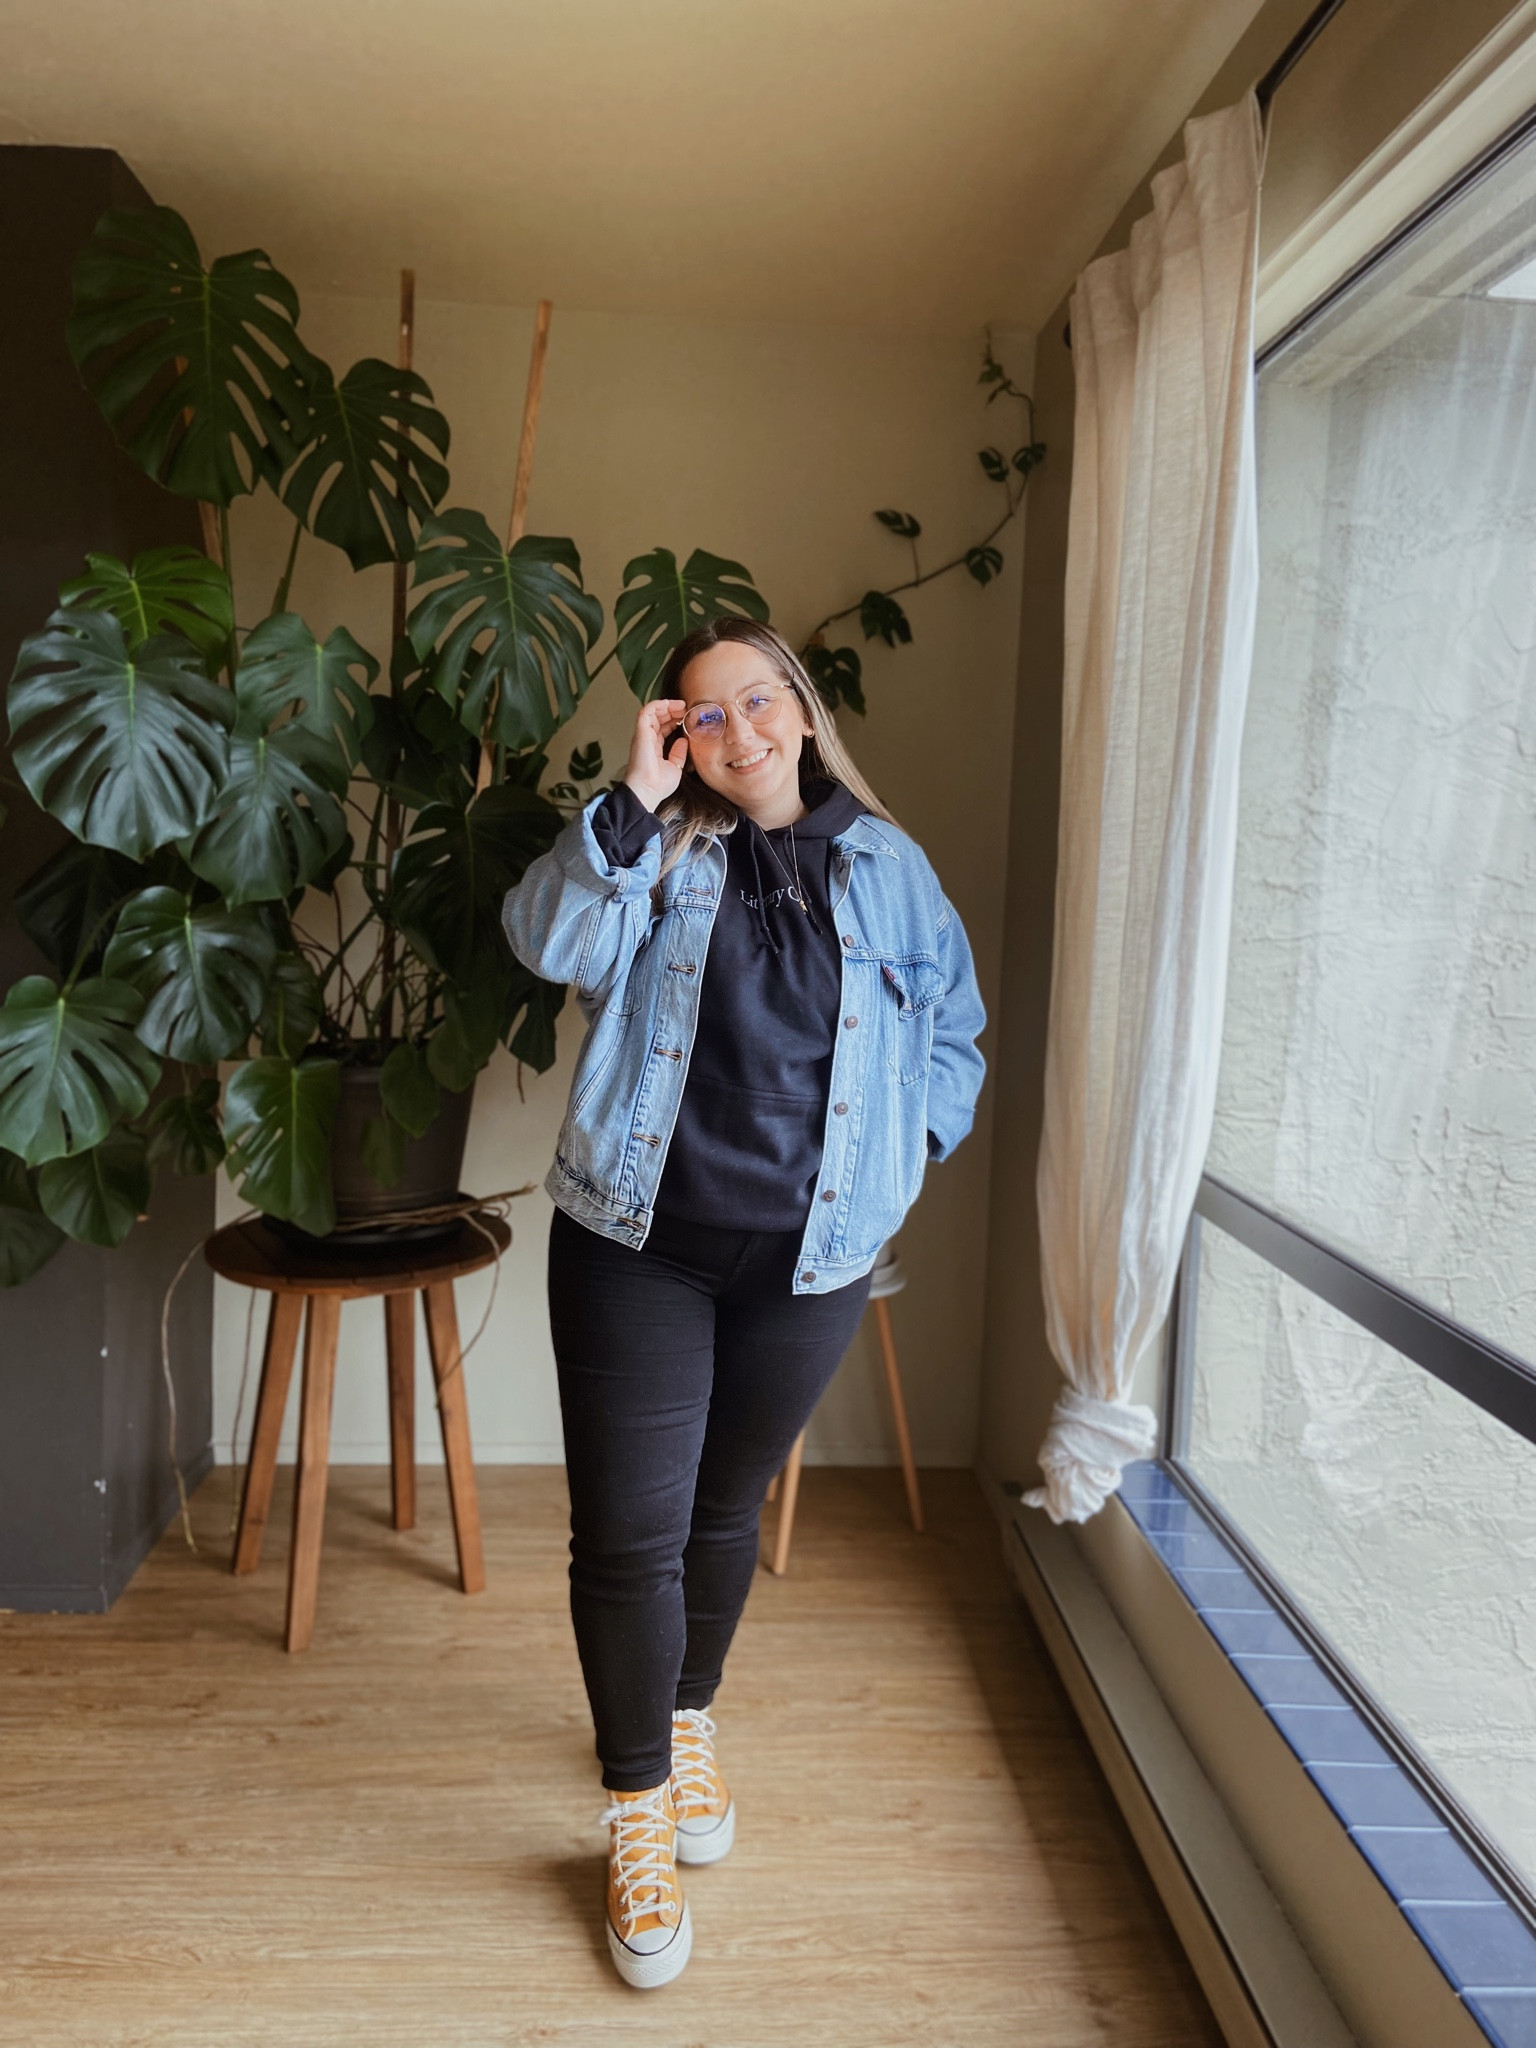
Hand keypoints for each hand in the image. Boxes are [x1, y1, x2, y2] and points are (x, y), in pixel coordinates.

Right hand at [622, 697, 688, 811]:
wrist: (648, 791)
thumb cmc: (658, 785)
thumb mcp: (675, 767)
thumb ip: (678, 753)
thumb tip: (683, 740)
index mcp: (654, 747)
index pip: (663, 728)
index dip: (674, 720)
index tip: (687, 718)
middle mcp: (647, 739)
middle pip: (658, 718)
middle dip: (672, 710)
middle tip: (686, 709)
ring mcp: (643, 735)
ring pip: (652, 712)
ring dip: (667, 706)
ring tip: (681, 706)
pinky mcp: (641, 732)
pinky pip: (646, 711)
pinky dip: (658, 704)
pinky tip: (670, 704)